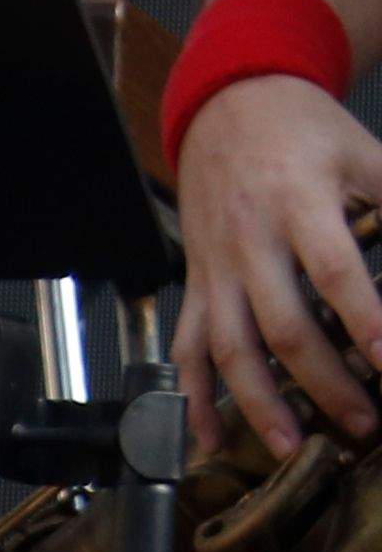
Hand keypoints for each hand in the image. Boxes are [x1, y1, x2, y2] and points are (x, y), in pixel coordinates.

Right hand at [173, 71, 381, 458]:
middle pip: (284, 328)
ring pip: (231, 350)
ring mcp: (215, 269)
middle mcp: (251, 243)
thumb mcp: (366, 154)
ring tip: (291, 446)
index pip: (336, 273)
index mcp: (299, 205)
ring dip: (259, 405)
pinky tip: (209, 439)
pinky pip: (187, 350)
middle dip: (325, 384)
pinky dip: (194, 398)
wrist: (229, 106)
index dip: (366, 321)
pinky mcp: (195, 283)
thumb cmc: (305, 133)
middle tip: (363, 423)